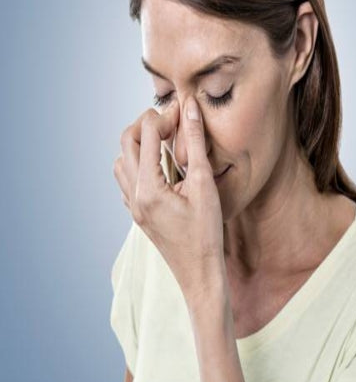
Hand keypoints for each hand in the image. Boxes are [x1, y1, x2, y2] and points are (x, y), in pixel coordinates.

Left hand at [112, 96, 225, 303]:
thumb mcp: (205, 184)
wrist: (199, 273)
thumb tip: (189, 109)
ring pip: (121, 160)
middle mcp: (133, 195)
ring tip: (165, 141)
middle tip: (173, 121)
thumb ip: (195, 143)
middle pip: (126, 142)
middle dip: (147, 124)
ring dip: (139, 143)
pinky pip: (125, 179)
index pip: (147, 135)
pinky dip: (137, 162)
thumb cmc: (207, 233)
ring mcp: (132, 206)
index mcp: (148, 187)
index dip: (165, 116)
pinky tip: (158, 165)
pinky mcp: (137, 213)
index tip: (184, 111)